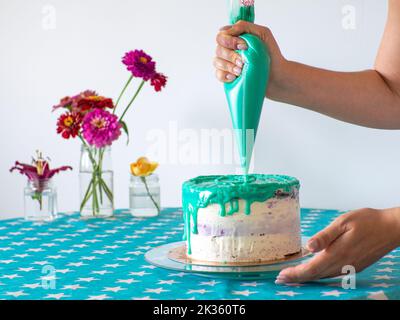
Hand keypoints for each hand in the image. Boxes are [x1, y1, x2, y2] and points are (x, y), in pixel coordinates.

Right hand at [214, 20, 285, 93]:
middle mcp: (229, 50)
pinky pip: (218, 74)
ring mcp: (228, 63)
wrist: (277, 75)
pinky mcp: (228, 76)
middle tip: (243, 61)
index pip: (221, 36)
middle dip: (230, 55)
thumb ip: (245, 27)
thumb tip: (227, 30)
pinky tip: (234, 77)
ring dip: (228, 66)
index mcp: (235, 38)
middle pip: (218, 49)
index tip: (244, 46)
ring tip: (240, 71)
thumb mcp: (263, 34)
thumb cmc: (271, 54)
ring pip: (216, 62)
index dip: (229, 40)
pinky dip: (224, 76)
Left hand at [276, 207, 399, 283]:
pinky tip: (314, 270)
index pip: (311, 269)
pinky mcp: (355, 266)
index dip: (295, 274)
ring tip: (293, 276)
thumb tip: (308, 247)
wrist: (391, 228)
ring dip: (307, 277)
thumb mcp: (343, 223)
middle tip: (281, 279)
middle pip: (315, 276)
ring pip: (324, 276)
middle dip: (297, 278)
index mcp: (337, 253)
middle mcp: (343, 264)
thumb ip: (324, 236)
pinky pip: (333, 274)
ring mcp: (350, 267)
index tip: (281, 276)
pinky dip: (319, 274)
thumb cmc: (367, 221)